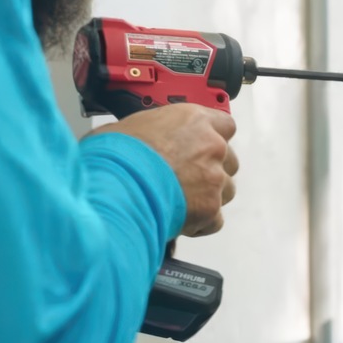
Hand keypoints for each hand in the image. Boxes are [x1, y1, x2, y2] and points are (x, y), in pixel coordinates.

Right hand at [90, 103, 237, 236]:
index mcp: (194, 121)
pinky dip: (200, 221)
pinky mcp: (210, 208)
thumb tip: (145, 139)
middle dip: (211, 170)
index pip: (224, 125)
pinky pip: (215, 219)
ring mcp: (214, 179)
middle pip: (228, 160)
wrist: (114, 187)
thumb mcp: (131, 126)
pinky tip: (177, 217)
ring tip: (179, 199)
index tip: (203, 146)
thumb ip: (155, 132)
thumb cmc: (115, 155)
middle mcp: (211, 147)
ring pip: (226, 190)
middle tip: (185, 177)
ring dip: (208, 196)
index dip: (214, 137)